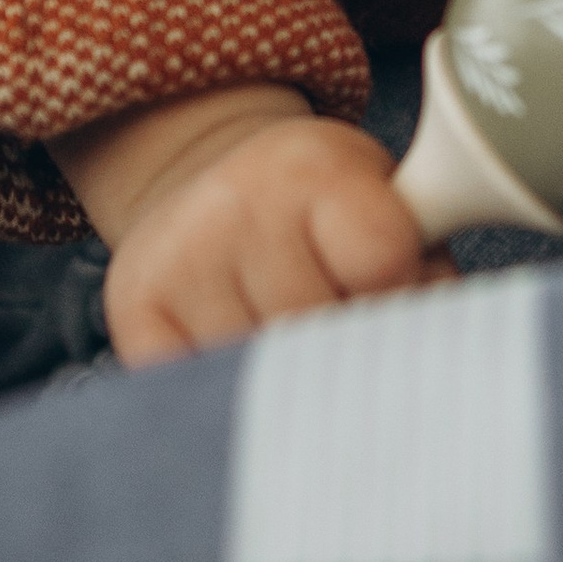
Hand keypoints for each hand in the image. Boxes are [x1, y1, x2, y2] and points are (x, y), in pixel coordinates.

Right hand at [57, 80, 433, 361]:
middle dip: (348, 348)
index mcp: (314, 166)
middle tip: (341, 322)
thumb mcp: (392, 209)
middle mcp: (234, 200)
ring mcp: (177, 255)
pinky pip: (197, 393)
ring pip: (263, 374)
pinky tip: (242, 359)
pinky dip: (232, 396)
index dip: (401, 294)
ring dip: (292, 380)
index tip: (392, 287)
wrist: (218, 188)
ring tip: (291, 332)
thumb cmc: (327, 218)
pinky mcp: (132, 308)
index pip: (382, 261)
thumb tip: (430, 354)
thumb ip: (426, 273)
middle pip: (321, 330)